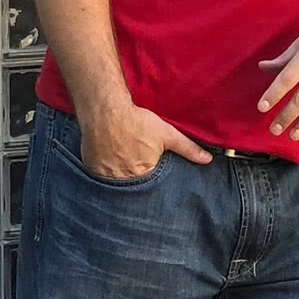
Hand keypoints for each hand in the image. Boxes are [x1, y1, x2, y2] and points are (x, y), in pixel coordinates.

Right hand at [79, 102, 211, 177]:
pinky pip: (101, 176)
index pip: (152, 188)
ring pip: (116, 183)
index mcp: (143, 174)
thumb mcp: (167, 134)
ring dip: (122, 178)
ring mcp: (104, 175)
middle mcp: (122, 179)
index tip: (154, 175)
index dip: (154, 181)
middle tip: (139, 168)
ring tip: (125, 165)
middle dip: (138, 182)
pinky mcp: (91, 168)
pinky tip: (111, 162)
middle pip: (133, 187)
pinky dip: (107, 172)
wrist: (106, 111)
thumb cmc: (136, 122)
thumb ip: (188, 149)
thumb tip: (207, 159)